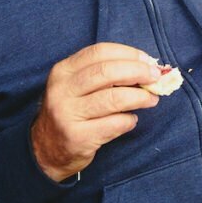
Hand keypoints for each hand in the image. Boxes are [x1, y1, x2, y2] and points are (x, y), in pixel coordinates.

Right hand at [31, 43, 160, 181]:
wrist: (46, 150)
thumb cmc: (72, 112)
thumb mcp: (76, 87)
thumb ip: (104, 74)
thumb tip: (146, 66)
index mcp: (63, 71)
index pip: (99, 52)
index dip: (128, 53)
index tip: (148, 60)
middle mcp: (62, 90)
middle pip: (107, 72)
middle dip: (138, 72)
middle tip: (156, 77)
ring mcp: (67, 114)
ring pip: (113, 98)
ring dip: (140, 97)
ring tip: (151, 99)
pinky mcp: (77, 137)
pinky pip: (114, 124)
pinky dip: (129, 120)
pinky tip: (131, 120)